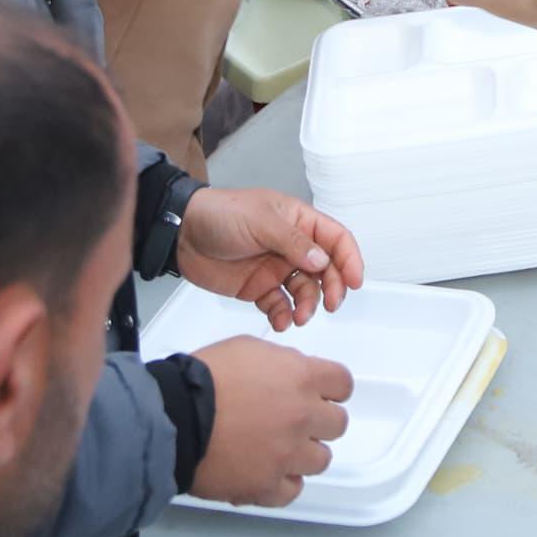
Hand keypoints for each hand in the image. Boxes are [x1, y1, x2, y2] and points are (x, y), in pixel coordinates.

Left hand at [175, 187, 365, 329]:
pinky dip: (283, 316)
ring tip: (299, 317)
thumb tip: (322, 260)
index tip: (354, 282)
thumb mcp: (261, 221)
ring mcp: (276, 268)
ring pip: (305, 291)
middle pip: (325, 270)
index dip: (349, 259)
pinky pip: (279, 305)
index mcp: (299, 222)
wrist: (182, 234)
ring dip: (307, 306)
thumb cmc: (222, 214)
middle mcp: (293, 246)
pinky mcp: (258, 288)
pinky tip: (280, 322)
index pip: (336, 239)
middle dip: (332, 288)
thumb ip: (293, 242)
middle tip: (330, 305)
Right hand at [190, 336, 353, 507]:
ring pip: (320, 460)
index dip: (331, 390)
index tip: (322, 395)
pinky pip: (292, 490)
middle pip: (337, 424)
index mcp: (302, 378)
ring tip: (277, 448)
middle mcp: (302, 416)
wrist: (175, 416)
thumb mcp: (249, 349)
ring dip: (303, 454)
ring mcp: (287, 454)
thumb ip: (283, 363)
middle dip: (318, 422)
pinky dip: (282, 483)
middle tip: (294, 421)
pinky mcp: (267, 485)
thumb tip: (294, 374)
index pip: (343, 384)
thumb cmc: (203, 379)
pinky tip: (268, 472)